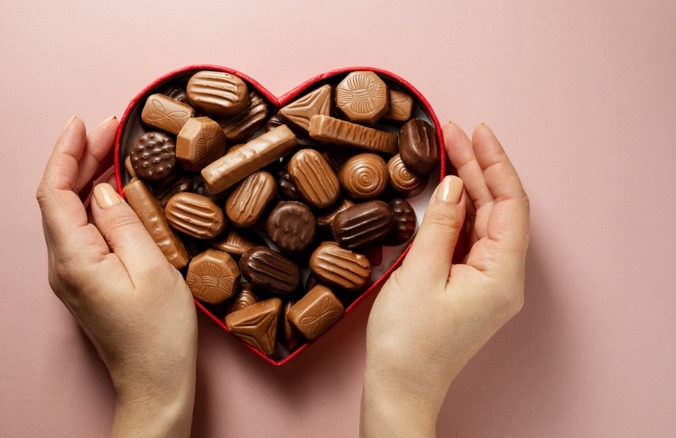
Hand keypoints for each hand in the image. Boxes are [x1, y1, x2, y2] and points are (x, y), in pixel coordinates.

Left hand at [36, 116, 196, 437]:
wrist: (155, 384)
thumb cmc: (160, 336)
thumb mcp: (153, 270)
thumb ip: (123, 223)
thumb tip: (103, 190)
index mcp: (74, 260)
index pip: (55, 192)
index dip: (67, 152)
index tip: (86, 122)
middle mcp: (63, 266)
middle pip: (60, 198)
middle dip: (81, 156)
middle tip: (114, 126)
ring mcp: (72, 275)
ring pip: (70, 212)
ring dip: (88, 175)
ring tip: (117, 147)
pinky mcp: (86, 280)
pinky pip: (83, 229)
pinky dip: (96, 200)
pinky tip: (116, 188)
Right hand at [361, 123, 529, 436]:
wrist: (399, 388)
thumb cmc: (408, 343)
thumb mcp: (420, 275)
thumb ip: (441, 225)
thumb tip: (452, 186)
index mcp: (502, 274)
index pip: (511, 204)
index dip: (495, 163)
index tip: (477, 131)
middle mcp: (503, 277)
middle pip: (498, 209)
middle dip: (477, 168)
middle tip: (453, 132)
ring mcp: (486, 283)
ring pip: (483, 221)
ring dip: (466, 187)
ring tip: (446, 151)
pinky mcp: (469, 287)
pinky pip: (469, 239)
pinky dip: (457, 212)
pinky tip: (443, 193)